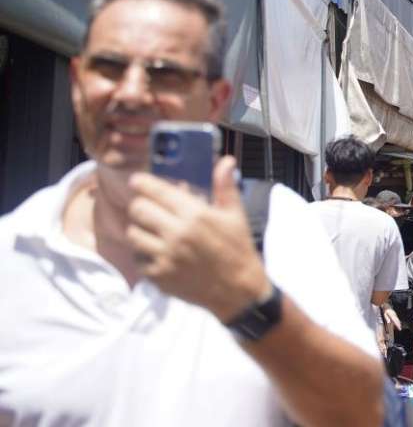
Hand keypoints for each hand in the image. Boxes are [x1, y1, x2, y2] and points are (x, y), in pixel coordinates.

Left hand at [127, 156, 270, 322]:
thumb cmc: (238, 249)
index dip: (142, 183)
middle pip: (138, 210)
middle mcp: (177, 234)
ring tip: (151, 230)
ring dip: (140, 229)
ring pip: (133, 233)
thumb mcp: (236, 216)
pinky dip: (144, 254)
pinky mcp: (158, 276)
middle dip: (141, 206)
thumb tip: (226, 161)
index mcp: (196, 215)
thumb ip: (225, 187)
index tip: (136, 181)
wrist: (239, 291)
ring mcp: (165, 257)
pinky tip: (157, 252)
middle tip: (147, 208)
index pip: (157, 192)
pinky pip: (138, 258)